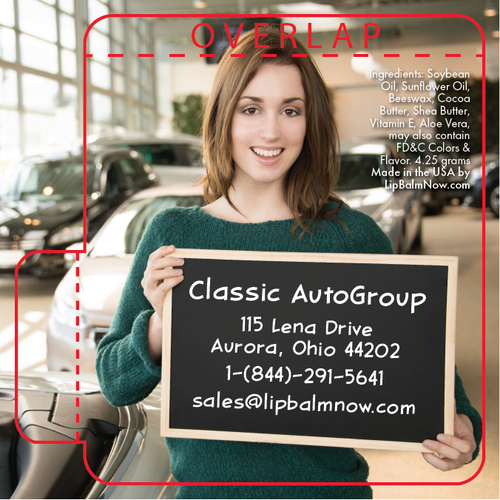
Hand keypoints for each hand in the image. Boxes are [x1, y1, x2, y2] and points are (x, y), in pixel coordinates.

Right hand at [141, 246, 183, 363]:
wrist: (166, 316)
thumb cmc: (171, 295)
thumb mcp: (169, 281)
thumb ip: (171, 270)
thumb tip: (184, 257)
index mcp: (149, 273)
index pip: (152, 258)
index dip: (162, 251)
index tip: (173, 248)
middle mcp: (146, 280)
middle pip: (153, 264)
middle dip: (168, 260)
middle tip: (182, 261)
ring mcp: (148, 290)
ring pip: (154, 274)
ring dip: (169, 270)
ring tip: (181, 271)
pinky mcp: (154, 299)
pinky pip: (162, 288)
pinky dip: (172, 281)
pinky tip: (180, 279)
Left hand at [422, 407, 475, 470]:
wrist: (458, 437)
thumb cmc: (456, 427)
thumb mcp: (455, 419)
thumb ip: (451, 411)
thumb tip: (449, 398)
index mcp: (469, 443)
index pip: (465, 446)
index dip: (452, 442)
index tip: (439, 435)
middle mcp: (465, 455)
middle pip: (455, 455)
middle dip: (439, 448)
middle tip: (426, 441)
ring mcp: (457, 462)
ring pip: (447, 465)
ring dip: (434, 457)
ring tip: (423, 448)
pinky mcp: (448, 465)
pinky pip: (441, 467)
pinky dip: (432, 461)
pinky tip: (424, 453)